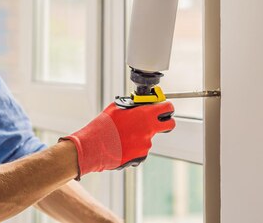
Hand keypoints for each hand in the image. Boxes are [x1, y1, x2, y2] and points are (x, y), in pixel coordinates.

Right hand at [60, 101, 174, 178]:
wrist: (93, 147)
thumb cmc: (102, 126)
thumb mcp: (116, 108)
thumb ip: (131, 107)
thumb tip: (137, 105)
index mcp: (144, 115)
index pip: (167, 108)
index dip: (167, 107)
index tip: (164, 108)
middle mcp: (148, 130)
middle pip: (169, 125)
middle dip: (165, 123)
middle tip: (156, 122)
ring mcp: (146, 144)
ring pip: (149, 137)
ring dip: (140, 136)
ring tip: (123, 135)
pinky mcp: (141, 156)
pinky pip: (141, 148)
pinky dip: (134, 146)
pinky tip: (121, 144)